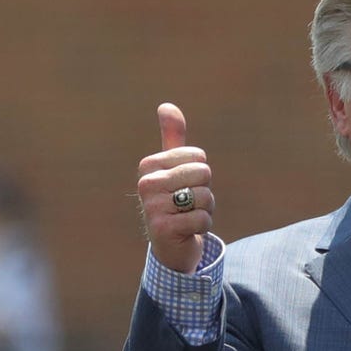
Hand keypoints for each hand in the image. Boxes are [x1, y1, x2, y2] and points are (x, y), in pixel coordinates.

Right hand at [137, 102, 212, 273]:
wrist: (170, 244)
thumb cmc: (175, 201)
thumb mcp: (174, 168)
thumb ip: (172, 138)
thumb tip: (167, 106)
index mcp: (148, 166)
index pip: (198, 156)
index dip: (201, 174)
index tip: (185, 186)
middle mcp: (145, 184)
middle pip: (203, 174)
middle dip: (205, 191)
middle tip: (189, 203)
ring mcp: (152, 207)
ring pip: (205, 197)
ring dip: (205, 210)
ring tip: (188, 216)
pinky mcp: (163, 229)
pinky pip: (202, 219)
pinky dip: (203, 226)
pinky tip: (188, 230)